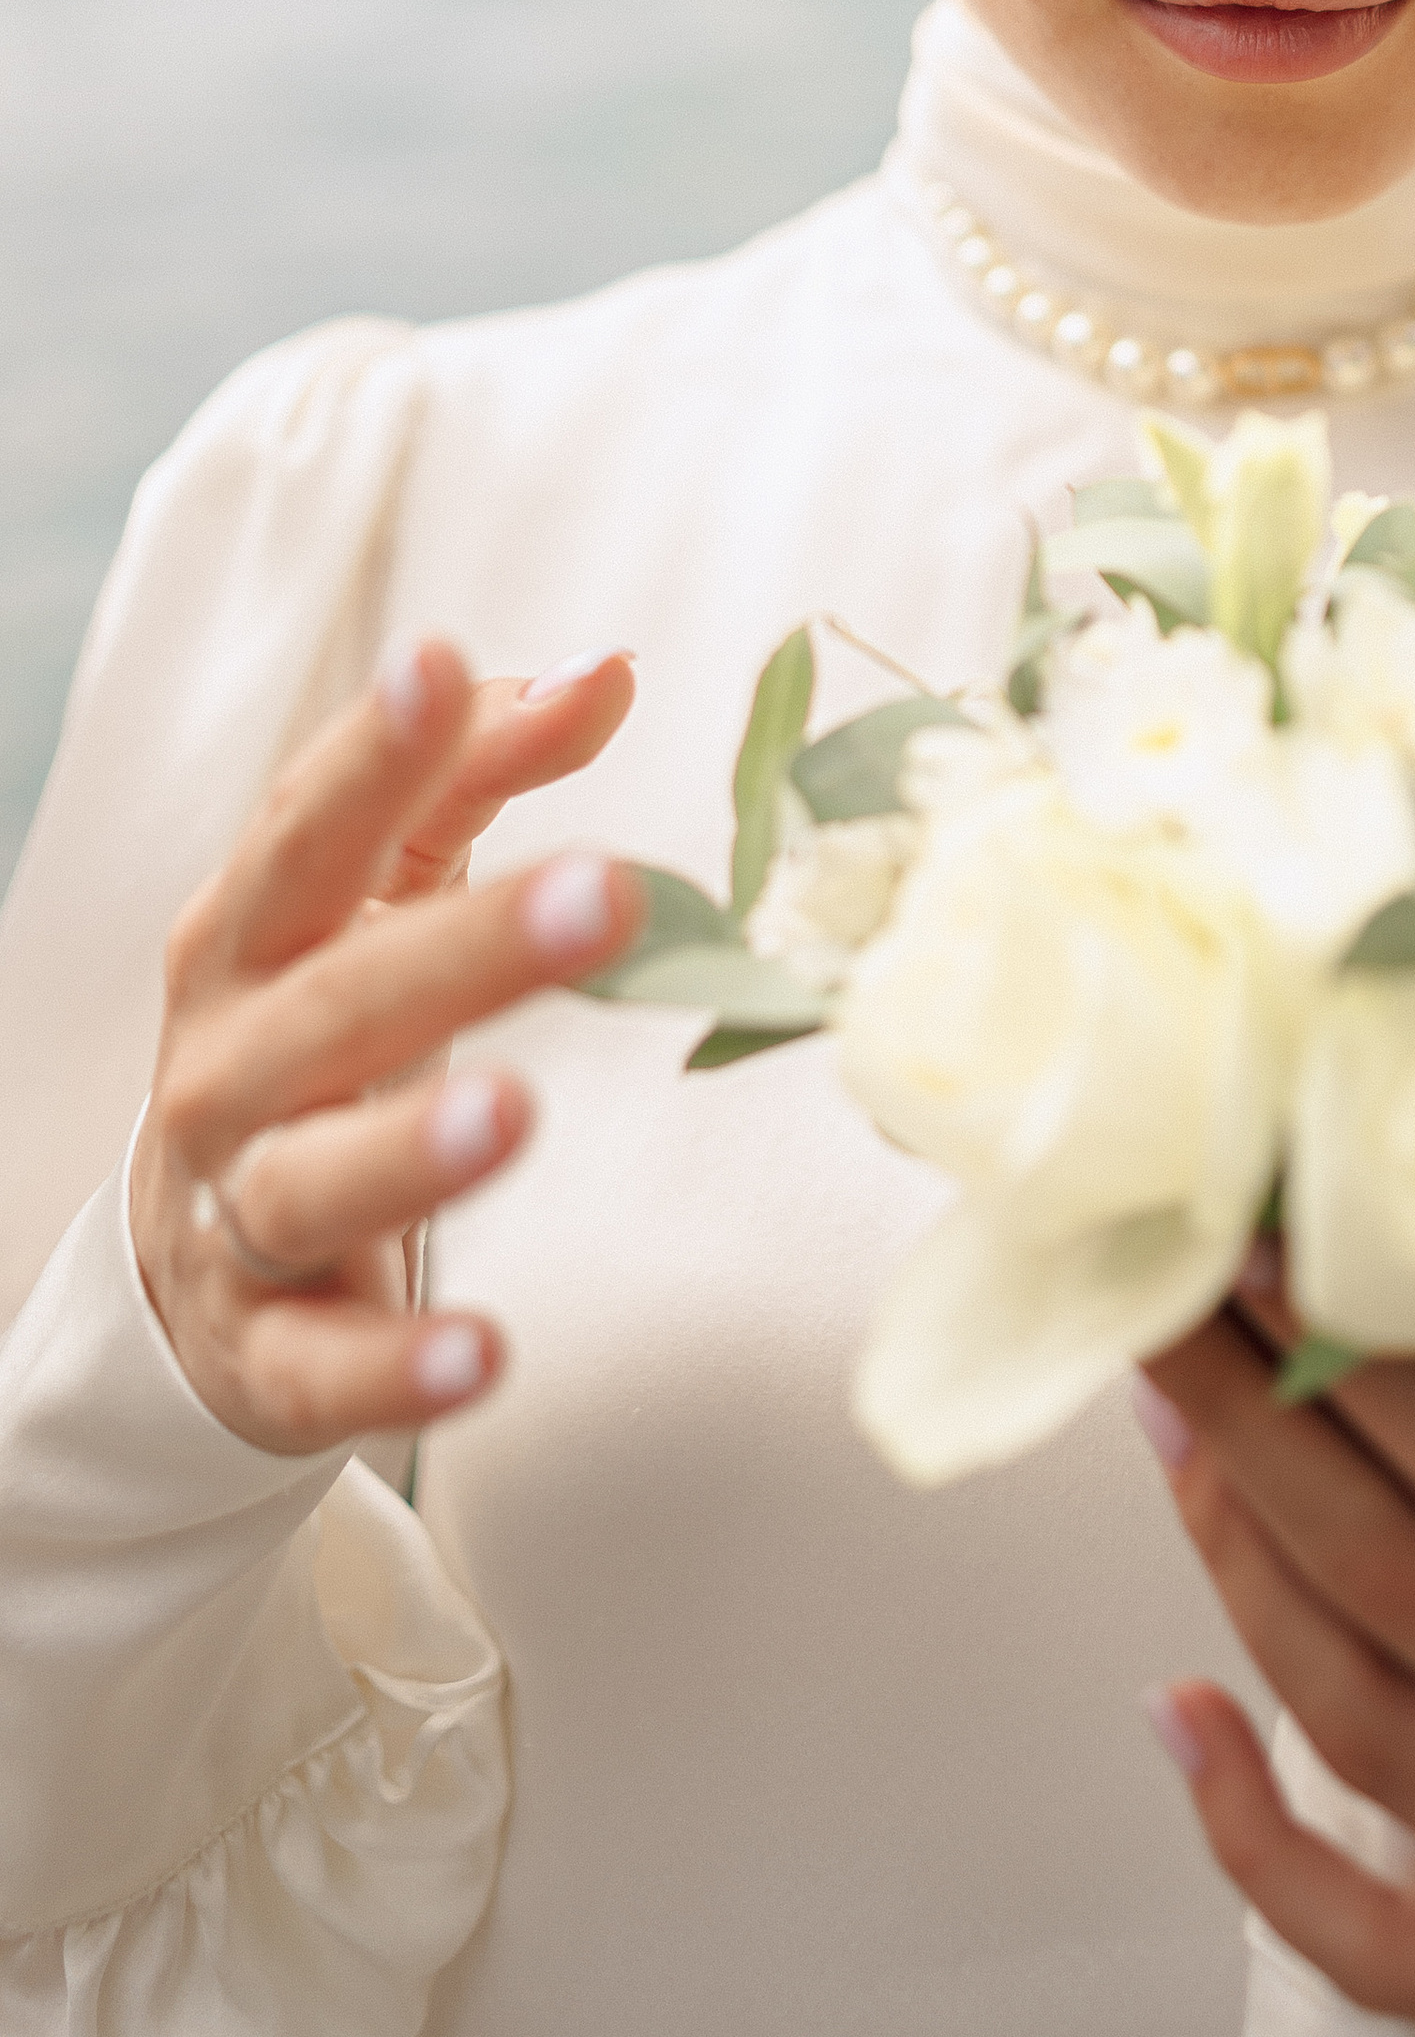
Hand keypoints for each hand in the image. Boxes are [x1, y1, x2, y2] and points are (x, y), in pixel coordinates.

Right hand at [130, 638, 642, 1454]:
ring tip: (513, 1109)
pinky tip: (480, 1355)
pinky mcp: (266, 1352)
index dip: (372, 755)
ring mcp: (233, 1213)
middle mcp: (229, 1068)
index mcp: (251, 940)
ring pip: (311, 1179)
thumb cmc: (311, 1036)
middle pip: (339, 1001)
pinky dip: (392, 1366)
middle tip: (606, 893)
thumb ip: (478, 775)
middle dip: (469, 947)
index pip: (308, 834)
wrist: (186, 1262)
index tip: (439, 671)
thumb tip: (605, 670)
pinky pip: (321, 1366)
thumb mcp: (373, 898)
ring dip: (410, 1149)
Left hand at [1137, 1293, 1414, 2036]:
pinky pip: (1373, 1940)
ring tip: (1187, 1446)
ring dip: (1240, 1569)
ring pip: (1362, 1721)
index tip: (1265, 1253)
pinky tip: (1179, 1712)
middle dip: (1254, 1430)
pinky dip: (1247, 1836)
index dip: (1357, 1361)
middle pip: (1397, 1582)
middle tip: (1172, 1319)